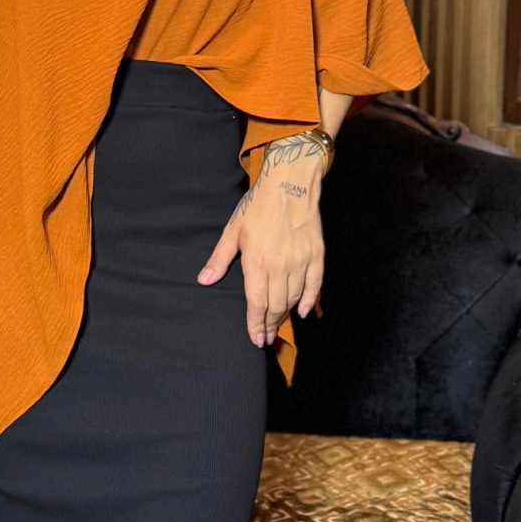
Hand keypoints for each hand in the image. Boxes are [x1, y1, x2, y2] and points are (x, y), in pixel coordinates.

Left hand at [196, 136, 326, 346]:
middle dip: (270, 324)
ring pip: (294, 298)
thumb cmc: (258, 205)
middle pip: (275, 305)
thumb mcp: (233, 230)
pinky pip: (314, 285)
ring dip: (285, 314)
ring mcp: (300, 261)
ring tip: (278, 324)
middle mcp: (280, 266)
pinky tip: (302, 312)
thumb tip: (204, 280)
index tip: (256, 339)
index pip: (256, 304)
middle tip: (266, 338)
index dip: (255, 324)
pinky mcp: (316, 255)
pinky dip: (309, 300)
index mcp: (257, 262)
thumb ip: (220, 258)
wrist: (290, 183)